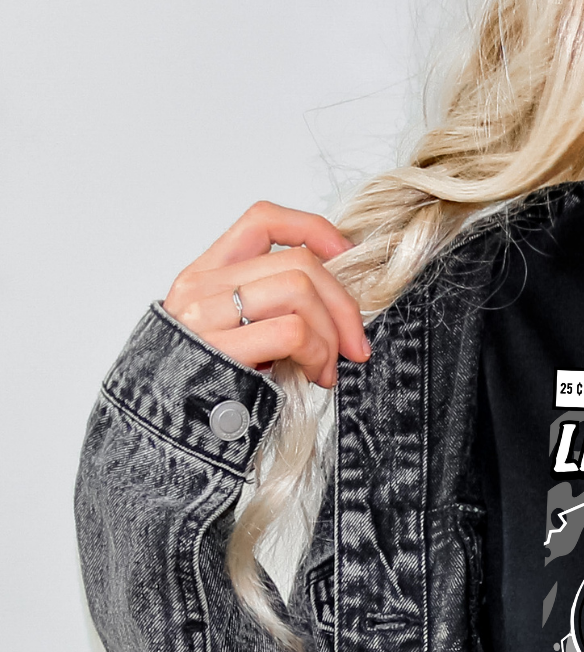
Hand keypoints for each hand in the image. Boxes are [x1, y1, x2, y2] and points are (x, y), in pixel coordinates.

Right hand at [162, 202, 369, 389]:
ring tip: (326, 369)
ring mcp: (208, 315)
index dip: (314, 230)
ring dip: (330, 334)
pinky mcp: (221, 349)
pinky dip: (318, 354)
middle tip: (354, 345)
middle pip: (298, 262)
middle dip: (342, 304)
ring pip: (299, 290)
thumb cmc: (209, 390)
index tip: (347, 257)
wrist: (162, 431)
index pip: (264, 220)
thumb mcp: (233, 335)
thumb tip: (334, 304)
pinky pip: (293, 332)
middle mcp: (203, 286)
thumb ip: (269, 308)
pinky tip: (315, 376)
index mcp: (207, 274)